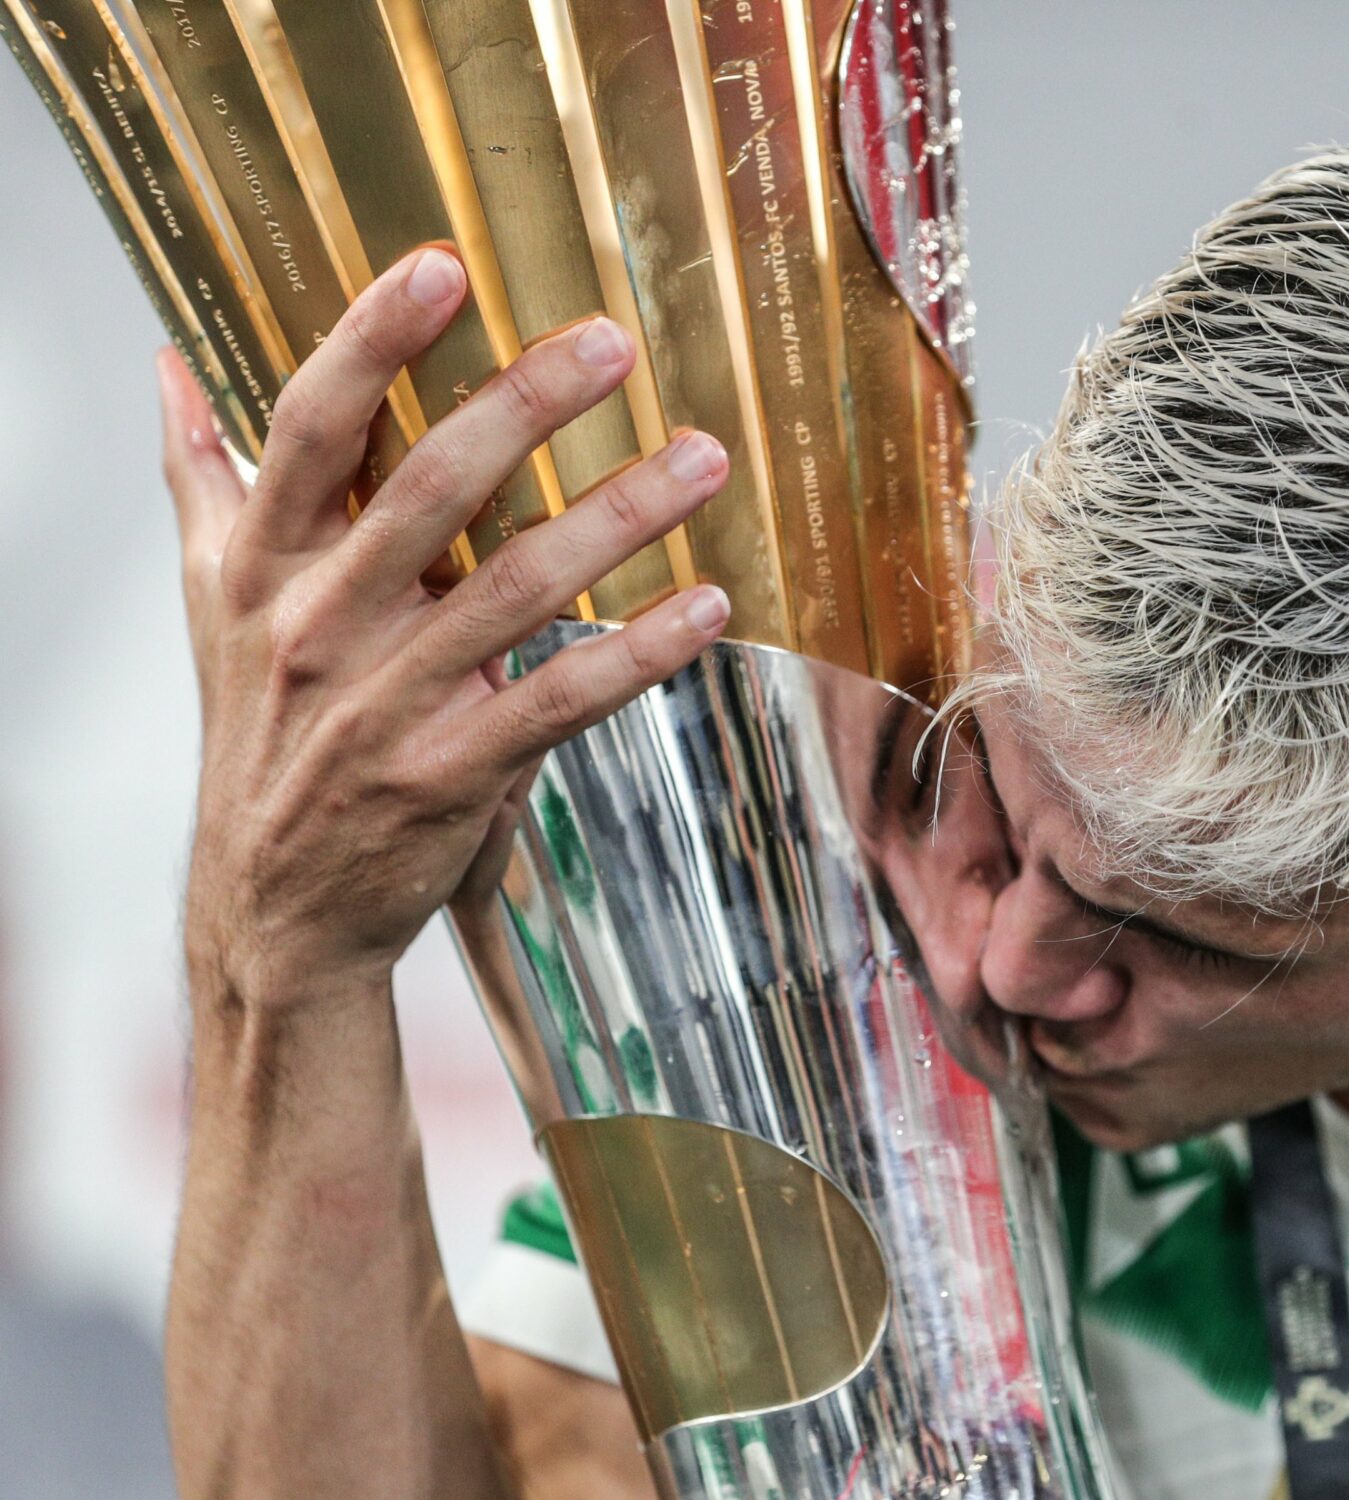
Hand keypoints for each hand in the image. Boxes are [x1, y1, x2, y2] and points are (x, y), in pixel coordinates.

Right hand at [168, 244, 733, 1003]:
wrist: (273, 908)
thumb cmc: (263, 734)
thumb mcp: (213, 603)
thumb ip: (205, 480)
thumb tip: (169, 366)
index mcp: (259, 566)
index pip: (312, 429)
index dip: (372, 343)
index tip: (443, 269)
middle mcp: (315, 624)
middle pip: (424, 493)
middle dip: (522, 408)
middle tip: (610, 343)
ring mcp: (382, 704)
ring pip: (512, 590)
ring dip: (618, 518)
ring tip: (700, 459)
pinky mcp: (449, 775)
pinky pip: (559, 699)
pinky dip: (638, 651)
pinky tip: (706, 606)